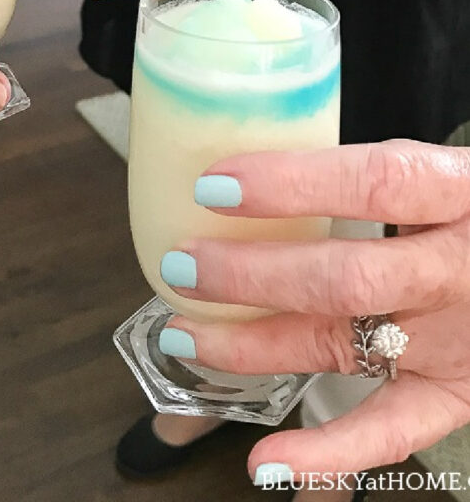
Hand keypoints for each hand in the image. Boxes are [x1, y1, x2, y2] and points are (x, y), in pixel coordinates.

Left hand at [158, 139, 469, 479]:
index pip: (374, 182)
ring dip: (254, 344)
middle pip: (345, 276)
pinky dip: (328, 454)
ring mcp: (458, 339)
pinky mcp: (459, 392)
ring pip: (346, 344)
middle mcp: (458, 270)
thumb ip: (384, 174)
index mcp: (461, 192)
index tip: (215, 183)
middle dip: (251, 274)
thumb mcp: (452, 171)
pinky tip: (266, 461)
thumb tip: (269, 161)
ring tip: (185, 333)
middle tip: (182, 263)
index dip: (291, 184)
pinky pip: (393, 431)